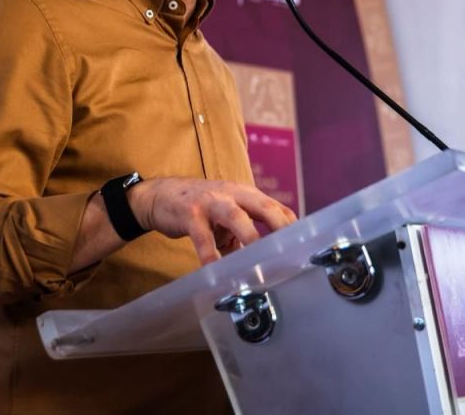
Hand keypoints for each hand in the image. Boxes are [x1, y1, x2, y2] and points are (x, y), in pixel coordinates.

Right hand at [127, 178, 296, 263]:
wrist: (160, 195)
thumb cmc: (200, 207)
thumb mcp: (226, 214)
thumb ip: (245, 234)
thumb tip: (265, 260)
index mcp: (245, 194)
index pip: (276, 207)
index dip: (291, 225)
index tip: (305, 246)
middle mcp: (231, 194)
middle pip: (263, 206)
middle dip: (280, 226)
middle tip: (293, 248)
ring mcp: (210, 202)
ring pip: (235, 216)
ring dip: (249, 236)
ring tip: (259, 258)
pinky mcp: (190, 214)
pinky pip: (203, 237)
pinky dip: (210, 255)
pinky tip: (215, 271)